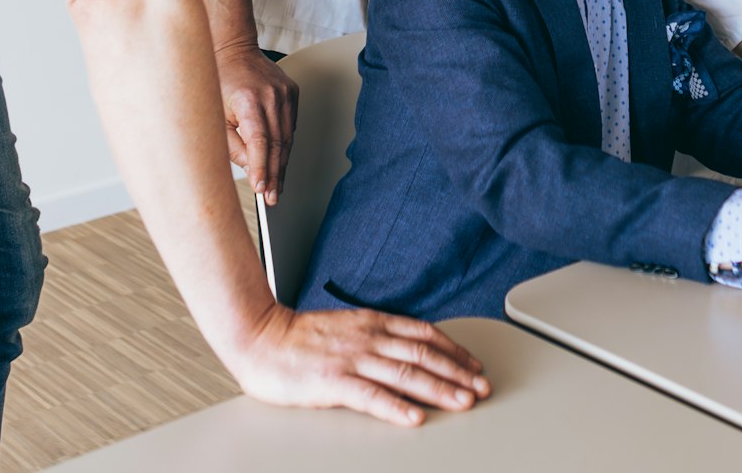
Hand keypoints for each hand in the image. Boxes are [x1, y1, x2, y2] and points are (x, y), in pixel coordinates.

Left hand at [215, 44, 297, 204]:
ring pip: (288, 137)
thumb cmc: (218, 82)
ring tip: (277, 186)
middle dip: (275, 174)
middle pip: (278, 143)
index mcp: (249, 101)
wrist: (233, 51)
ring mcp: (286, 93)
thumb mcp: (215, 117)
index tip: (262, 189)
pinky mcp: (292, 92)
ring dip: (282, 163)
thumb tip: (250, 170)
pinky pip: (291, 125)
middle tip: (272, 197)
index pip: (260, 141)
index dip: (262, 168)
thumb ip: (232, 145)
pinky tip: (279, 159)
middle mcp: (272, 96)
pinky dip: (285, 144)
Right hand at [229, 305, 490, 426]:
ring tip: (463, 402)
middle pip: (424, 355)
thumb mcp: (347, 326)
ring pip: (406, 374)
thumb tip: (406, 347)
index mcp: (373, 323)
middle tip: (482, 389)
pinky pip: (371, 395)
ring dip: (439, 389)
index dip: (455, 350)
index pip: (425, 334)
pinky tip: (414, 418)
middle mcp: (368, 338)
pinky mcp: (333, 381)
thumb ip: (376, 335)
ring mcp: (352, 359)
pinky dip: (396, 407)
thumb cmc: (299, 337)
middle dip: (458, 373)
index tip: (475, 366)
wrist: (259, 337)